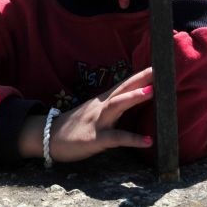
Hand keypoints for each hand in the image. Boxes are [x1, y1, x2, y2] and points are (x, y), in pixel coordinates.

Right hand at [20, 67, 154, 162]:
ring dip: (133, 97)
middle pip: (122, 88)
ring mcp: (97, 121)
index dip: (140, 75)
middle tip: (159, 70)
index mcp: (102, 100)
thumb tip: (133, 101)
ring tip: (152, 91)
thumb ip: (112, 107)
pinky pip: (116, 138)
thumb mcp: (94, 112)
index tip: (158, 66)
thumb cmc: (74, 127)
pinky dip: (132, 139)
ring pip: (117, 106)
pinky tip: (147, 141)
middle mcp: (101, 106)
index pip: (124, 84)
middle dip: (141, 78)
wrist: (47, 137)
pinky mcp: (94, 139)